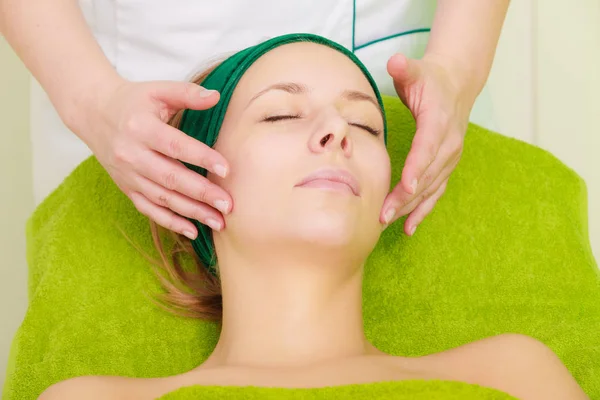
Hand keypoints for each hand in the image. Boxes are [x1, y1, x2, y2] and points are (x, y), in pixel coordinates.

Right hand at [73, 78, 232, 239]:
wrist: (94, 114)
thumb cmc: (134, 101)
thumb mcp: (158, 91)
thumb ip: (187, 93)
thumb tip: (216, 96)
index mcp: (141, 128)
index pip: (175, 146)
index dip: (201, 158)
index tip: (226, 170)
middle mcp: (132, 155)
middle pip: (171, 178)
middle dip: (202, 194)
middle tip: (228, 205)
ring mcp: (128, 175)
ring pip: (162, 198)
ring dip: (192, 212)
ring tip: (220, 222)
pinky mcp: (127, 188)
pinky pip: (149, 209)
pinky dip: (171, 222)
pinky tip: (193, 231)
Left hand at [381, 53, 475, 234]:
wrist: (456, 86)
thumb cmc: (430, 80)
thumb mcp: (417, 70)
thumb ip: (405, 69)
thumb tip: (395, 62)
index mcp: (440, 122)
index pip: (428, 148)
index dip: (417, 168)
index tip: (405, 187)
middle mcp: (449, 144)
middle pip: (426, 175)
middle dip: (405, 197)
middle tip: (382, 215)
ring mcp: (450, 158)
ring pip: (430, 188)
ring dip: (410, 207)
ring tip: (388, 223)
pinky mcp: (446, 167)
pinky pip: (435, 192)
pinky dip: (423, 210)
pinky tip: (408, 227)